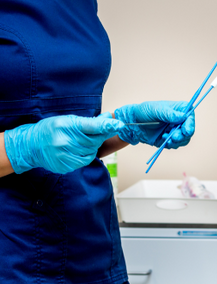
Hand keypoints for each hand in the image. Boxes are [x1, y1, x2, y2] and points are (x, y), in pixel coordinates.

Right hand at [4, 113, 123, 173]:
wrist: (30, 146)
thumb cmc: (51, 129)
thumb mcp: (67, 120)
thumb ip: (88, 121)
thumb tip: (109, 117)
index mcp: (66, 126)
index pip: (91, 126)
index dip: (107, 125)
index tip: (119, 124)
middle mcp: (65, 141)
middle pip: (94, 140)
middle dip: (99, 136)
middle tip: (96, 132)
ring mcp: (64, 155)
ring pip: (91, 151)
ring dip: (92, 146)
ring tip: (80, 141)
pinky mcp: (65, 166)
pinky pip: (84, 160)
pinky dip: (86, 155)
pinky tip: (78, 150)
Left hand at [114, 101, 194, 148]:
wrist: (134, 123)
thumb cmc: (144, 112)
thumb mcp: (156, 110)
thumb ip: (169, 114)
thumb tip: (183, 116)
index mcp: (179, 109)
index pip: (190, 116)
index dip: (191, 124)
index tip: (186, 131)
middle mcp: (179, 120)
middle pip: (189, 129)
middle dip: (182, 135)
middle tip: (173, 137)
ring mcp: (175, 130)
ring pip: (184, 139)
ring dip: (177, 141)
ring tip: (167, 138)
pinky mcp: (170, 139)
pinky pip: (176, 144)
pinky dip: (172, 144)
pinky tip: (164, 140)